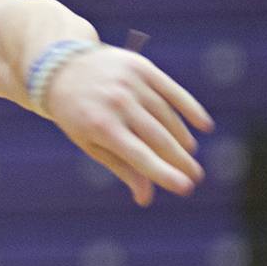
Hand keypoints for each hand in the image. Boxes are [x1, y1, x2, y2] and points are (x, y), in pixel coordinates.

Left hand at [44, 47, 215, 207]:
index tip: (185, 187)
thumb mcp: (91, 144)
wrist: (62, 67)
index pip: (140, 155)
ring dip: (182, 138)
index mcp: (101, 126)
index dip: (164, 173)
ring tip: (189, 154)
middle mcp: (118, 103)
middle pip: (159, 137)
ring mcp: (131, 83)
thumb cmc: (78, 114)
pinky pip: (173, 91)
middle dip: (180, 160)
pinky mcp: (141, 66)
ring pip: (167, 116)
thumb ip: (121, 168)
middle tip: (196, 176)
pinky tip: (204, 125)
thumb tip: (145, 199)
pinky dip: (190, 108)